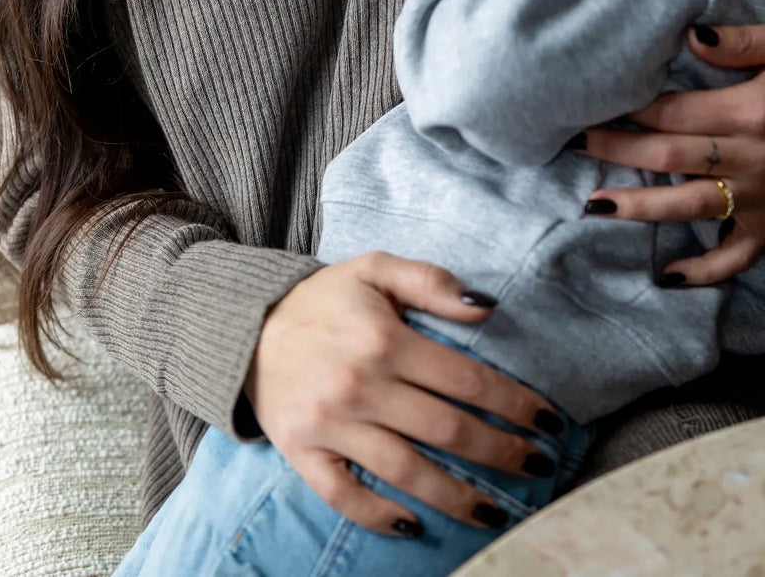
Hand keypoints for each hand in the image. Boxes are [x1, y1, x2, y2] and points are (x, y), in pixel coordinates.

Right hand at [245, 252, 558, 535]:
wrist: (245, 326)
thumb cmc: (322, 298)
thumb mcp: (374, 268)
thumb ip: (430, 281)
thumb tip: (487, 309)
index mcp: (382, 338)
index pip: (466, 381)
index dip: (514, 404)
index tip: (548, 421)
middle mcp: (359, 385)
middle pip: (448, 431)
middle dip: (503, 453)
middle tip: (539, 467)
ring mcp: (329, 425)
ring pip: (407, 472)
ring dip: (458, 497)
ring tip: (496, 511)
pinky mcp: (302, 453)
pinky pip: (345, 496)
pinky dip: (381, 516)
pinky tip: (415, 526)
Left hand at [578, 24, 764, 284]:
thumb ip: (746, 43)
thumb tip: (693, 36)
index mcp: (752, 113)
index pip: (674, 112)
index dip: (630, 108)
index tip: (589, 102)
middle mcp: (754, 160)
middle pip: (670, 154)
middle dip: (616, 149)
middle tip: (570, 144)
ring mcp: (763, 199)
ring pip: (690, 206)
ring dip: (641, 206)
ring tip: (594, 205)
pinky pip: (738, 256)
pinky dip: (705, 271)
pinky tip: (667, 276)